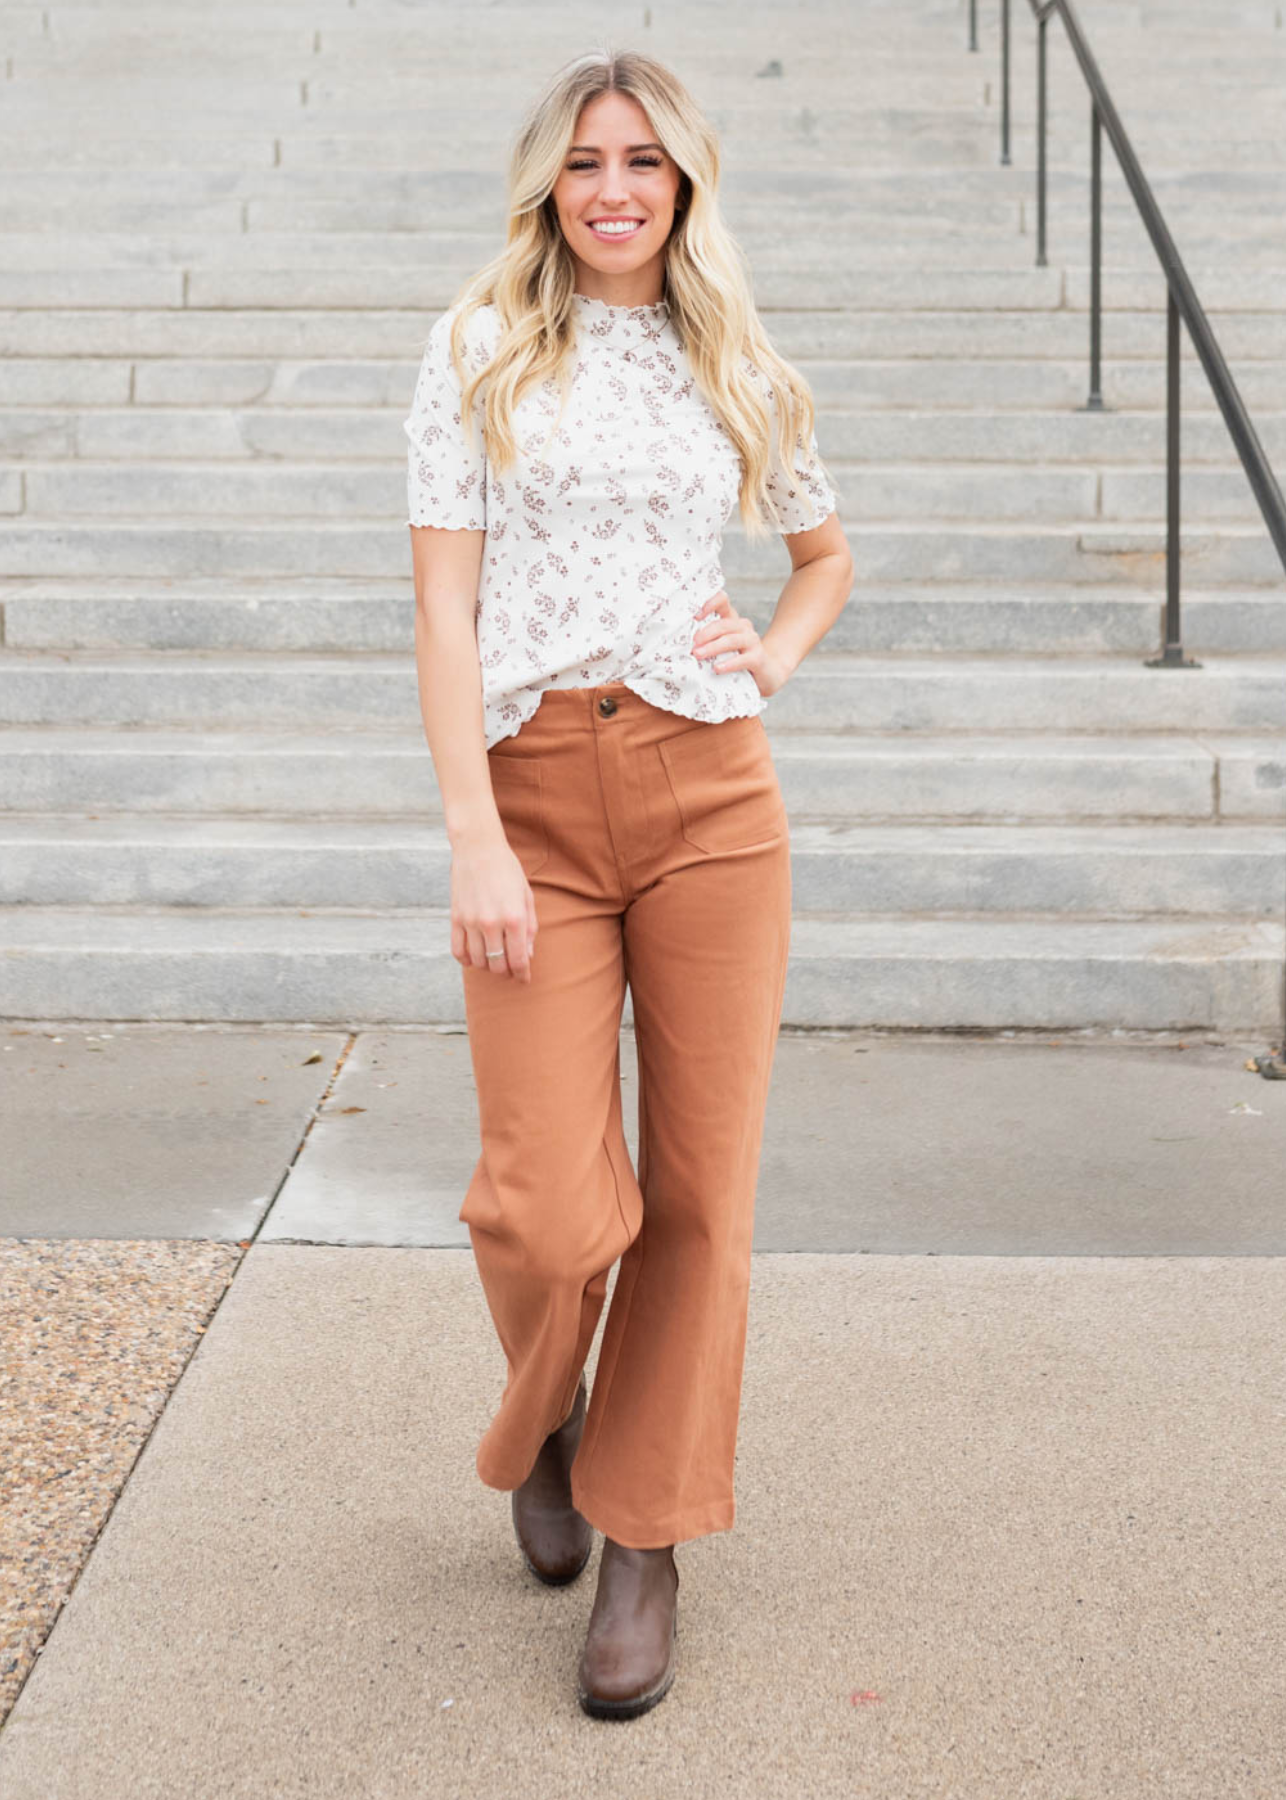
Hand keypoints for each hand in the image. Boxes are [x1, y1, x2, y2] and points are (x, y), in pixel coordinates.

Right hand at [449, 833, 537, 982]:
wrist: (478, 848)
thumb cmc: (507, 870)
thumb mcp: (526, 896)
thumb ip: (529, 928)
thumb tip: (527, 956)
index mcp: (514, 918)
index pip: (518, 960)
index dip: (522, 974)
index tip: (524, 978)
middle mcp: (491, 923)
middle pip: (497, 966)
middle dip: (506, 972)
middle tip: (510, 968)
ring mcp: (471, 922)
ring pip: (478, 962)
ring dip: (487, 966)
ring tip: (494, 959)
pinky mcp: (455, 918)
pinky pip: (457, 951)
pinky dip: (466, 959)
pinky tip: (474, 956)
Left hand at [691, 590, 791, 696]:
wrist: (767, 673)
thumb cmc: (735, 659)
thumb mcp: (719, 647)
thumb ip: (704, 642)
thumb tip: (677, 644)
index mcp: (731, 619)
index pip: (722, 600)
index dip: (709, 603)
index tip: (694, 615)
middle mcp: (742, 626)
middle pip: (723, 623)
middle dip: (705, 633)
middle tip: (691, 644)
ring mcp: (752, 641)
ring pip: (731, 640)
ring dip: (713, 647)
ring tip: (698, 655)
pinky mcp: (758, 658)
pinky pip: (743, 659)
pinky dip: (729, 663)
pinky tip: (717, 668)